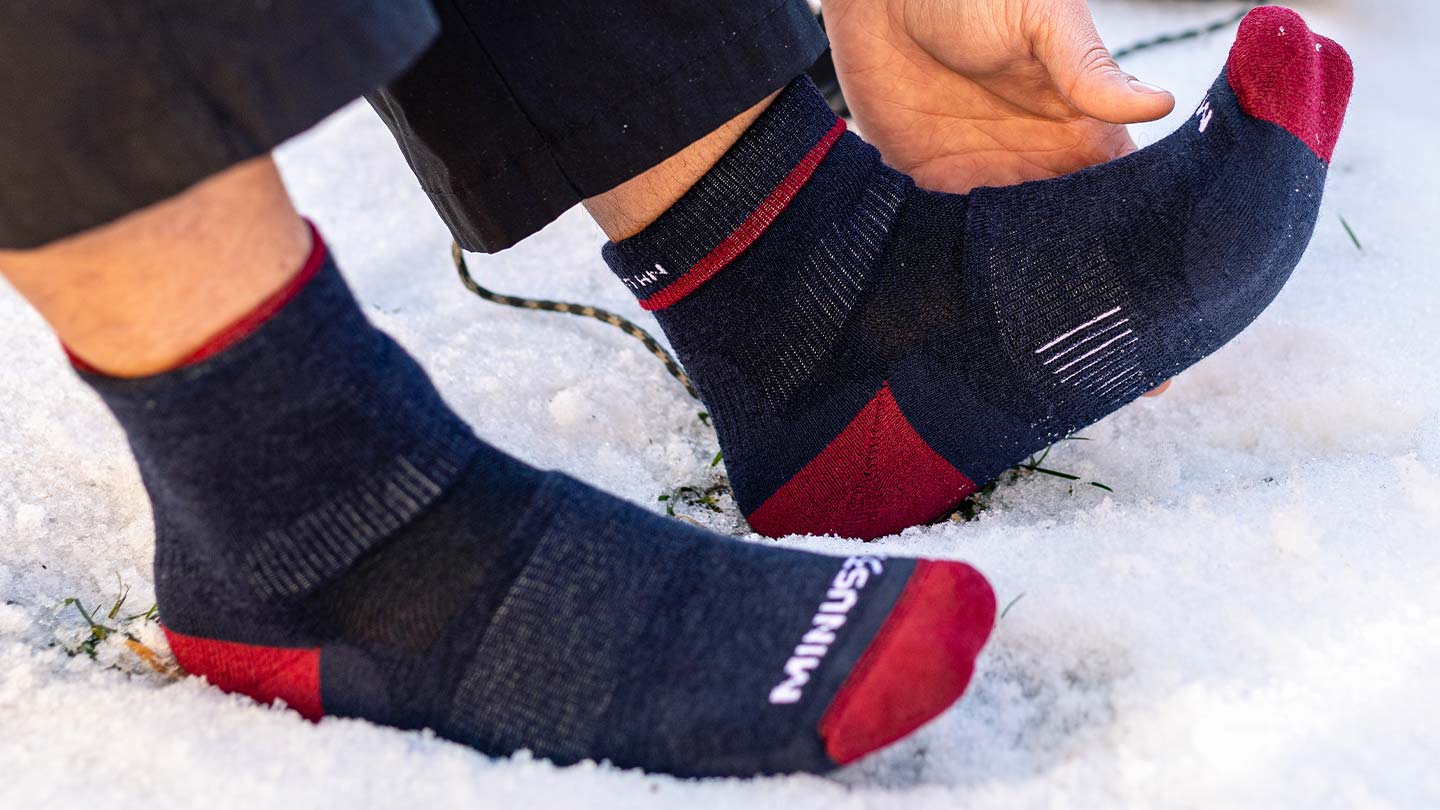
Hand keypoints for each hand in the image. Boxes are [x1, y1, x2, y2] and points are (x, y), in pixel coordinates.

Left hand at [822, 0, 1173, 396]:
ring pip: (1008, 266)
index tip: (1168, 327)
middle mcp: (1035, 169)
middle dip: (1088, 314)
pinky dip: (953, 289)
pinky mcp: (923, 186)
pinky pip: (944, 249)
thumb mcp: (1040, 16)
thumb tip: (1158, 106)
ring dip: (1020, 316)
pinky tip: (965, 336)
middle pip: (1069, 256)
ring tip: (1042, 381)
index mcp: (1080, 134)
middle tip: (1121, 386)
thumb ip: (1086, 67)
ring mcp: (980, 182)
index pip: (1123, 212)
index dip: (1143, 268)